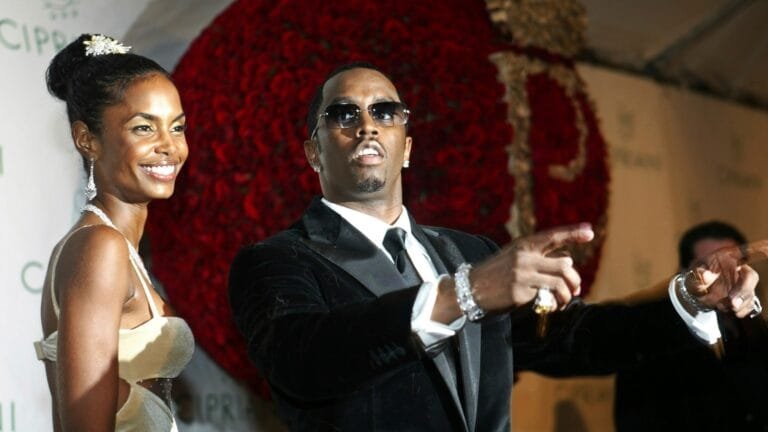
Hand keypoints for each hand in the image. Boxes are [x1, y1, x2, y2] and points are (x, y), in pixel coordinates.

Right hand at [470, 223, 593, 311]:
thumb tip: (568, 264)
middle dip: (574, 278)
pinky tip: (554, 307)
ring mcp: (522, 275)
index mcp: (524, 245)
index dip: (573, 233)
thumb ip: (539, 257)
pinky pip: (547, 298)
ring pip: (560, 282)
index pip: (552, 236)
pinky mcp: (519, 293)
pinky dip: (555, 303)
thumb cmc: (497, 273)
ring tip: (565, 300)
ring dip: (568, 294)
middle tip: (576, 289)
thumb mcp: (514, 256)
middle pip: (564, 264)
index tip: (590, 232)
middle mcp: (524, 257)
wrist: (470, 288)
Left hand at [686, 240, 766, 317]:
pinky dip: (742, 310)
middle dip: (744, 291)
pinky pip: (750, 305)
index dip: (758, 248)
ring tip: (721, 307)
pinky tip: (732, 312)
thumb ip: (698, 274)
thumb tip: (706, 276)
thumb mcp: (694, 274)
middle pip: (750, 277)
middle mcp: (739, 270)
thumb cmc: (697, 277)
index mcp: (728, 258)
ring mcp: (743, 285)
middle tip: (732, 303)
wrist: (698, 293)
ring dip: (739, 303)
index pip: (744, 251)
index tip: (767, 245)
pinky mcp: (744, 298)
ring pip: (750, 294)